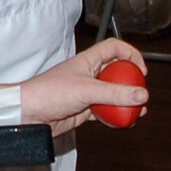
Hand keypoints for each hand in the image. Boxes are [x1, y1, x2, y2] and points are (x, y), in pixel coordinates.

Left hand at [19, 37, 147, 134]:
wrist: (28, 114)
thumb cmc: (48, 93)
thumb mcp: (86, 90)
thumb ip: (115, 93)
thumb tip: (141, 94)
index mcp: (87, 61)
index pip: (113, 48)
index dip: (130, 54)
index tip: (141, 70)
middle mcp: (89, 75)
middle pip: (117, 74)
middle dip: (131, 83)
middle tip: (142, 94)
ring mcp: (87, 93)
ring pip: (113, 96)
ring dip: (126, 103)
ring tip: (139, 112)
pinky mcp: (84, 110)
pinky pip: (105, 112)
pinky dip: (116, 117)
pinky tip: (124, 122)